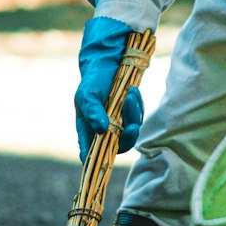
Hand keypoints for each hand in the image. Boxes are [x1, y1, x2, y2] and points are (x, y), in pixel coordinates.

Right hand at [75, 16, 145, 161]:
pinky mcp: (130, 115)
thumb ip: (93, 111)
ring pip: (130, 132)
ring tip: (131, 94)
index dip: (98, 162)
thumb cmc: (93, 81)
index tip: (108, 159)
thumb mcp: (88, 94)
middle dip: (127, 137)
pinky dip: (138, 106)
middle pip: (118, 147)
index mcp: (87, 129)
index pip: (90, 154)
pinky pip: (138, 118)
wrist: (108, 63)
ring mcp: (118, 123)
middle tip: (132, 125)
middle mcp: (103, 130)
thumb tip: (102, 130)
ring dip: (133, 115)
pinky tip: (133, 91)